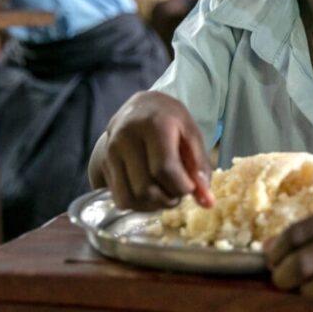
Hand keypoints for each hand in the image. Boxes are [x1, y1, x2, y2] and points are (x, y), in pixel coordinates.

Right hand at [91, 91, 214, 211]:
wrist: (141, 107)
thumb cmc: (171, 121)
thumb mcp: (192, 135)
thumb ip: (200, 168)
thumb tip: (208, 203)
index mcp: (153, 125)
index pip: (164, 168)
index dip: (181, 187)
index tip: (190, 187)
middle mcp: (126, 137)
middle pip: (145, 188)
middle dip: (168, 199)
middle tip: (179, 192)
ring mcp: (110, 151)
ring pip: (130, 198)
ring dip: (152, 206)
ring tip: (166, 194)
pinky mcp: (104, 164)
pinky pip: (120, 198)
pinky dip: (138, 205)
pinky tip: (150, 195)